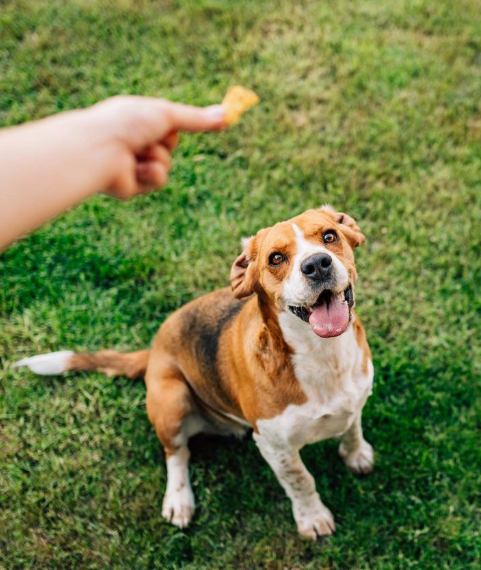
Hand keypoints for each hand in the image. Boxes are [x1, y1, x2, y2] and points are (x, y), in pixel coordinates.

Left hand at [88, 96, 225, 198]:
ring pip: (166, 165)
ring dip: (158, 158)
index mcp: (135, 120)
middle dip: (165, 143)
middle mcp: (132, 141)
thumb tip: (228, 114)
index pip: (167, 124)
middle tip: (150, 136)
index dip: (175, 125)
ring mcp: (131, 164)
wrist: (100, 150)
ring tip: (138, 153)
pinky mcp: (131, 186)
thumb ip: (196, 119)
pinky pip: (157, 181)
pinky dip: (152, 174)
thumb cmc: (127, 124)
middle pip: (168, 146)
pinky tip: (137, 169)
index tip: (188, 124)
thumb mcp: (167, 115)